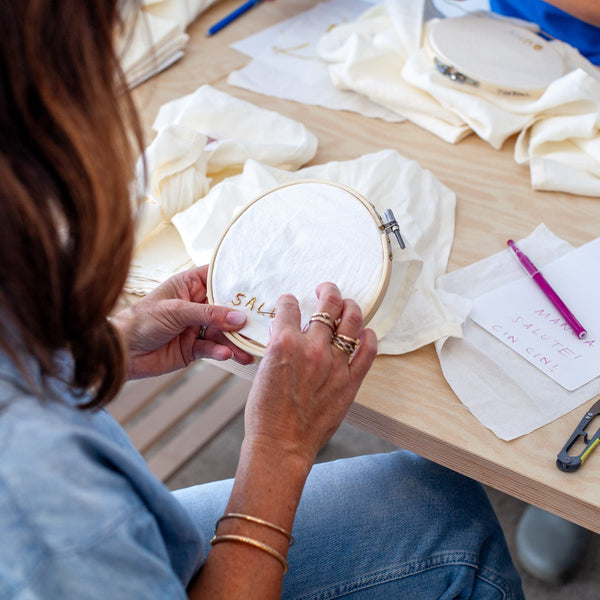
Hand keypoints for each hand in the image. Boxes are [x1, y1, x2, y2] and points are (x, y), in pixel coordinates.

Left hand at [111, 266, 253, 379]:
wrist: (121, 353)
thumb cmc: (140, 321)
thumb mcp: (176, 311)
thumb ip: (209, 314)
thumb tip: (238, 318)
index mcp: (188, 285)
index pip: (218, 278)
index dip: (237, 282)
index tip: (259, 287)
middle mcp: (195, 305)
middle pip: (226, 308)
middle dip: (242, 317)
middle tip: (261, 325)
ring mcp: (195, 327)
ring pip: (223, 332)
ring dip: (235, 341)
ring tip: (248, 349)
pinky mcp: (193, 348)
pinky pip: (213, 348)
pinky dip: (221, 351)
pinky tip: (227, 354)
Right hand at [243, 282, 377, 467]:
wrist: (281, 446)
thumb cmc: (266, 414)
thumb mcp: (262, 372)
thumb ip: (277, 349)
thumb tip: (284, 335)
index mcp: (285, 343)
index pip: (289, 306)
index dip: (288, 301)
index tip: (290, 303)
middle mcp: (312, 348)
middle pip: (327, 304)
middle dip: (327, 290)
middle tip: (326, 289)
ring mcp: (335, 364)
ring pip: (351, 321)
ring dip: (350, 307)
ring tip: (347, 305)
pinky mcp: (350, 382)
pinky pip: (368, 351)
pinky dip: (369, 338)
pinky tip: (366, 333)